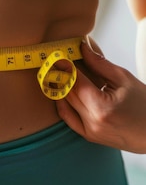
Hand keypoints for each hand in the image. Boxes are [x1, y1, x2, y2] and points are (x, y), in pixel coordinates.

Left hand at [56, 36, 145, 153]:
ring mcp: (89, 132)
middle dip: (61, 76)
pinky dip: (64, 104)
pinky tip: (65, 93)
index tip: (60, 55)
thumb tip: (83, 48)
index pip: (75, 81)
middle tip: (58, 62)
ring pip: (64, 105)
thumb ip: (100, 64)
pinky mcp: (89, 136)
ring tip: (61, 75)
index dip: (65, 66)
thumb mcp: (125, 80)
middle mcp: (92, 121)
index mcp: (102, 107)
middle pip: (67, 93)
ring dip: (61, 89)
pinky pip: (68, 118)